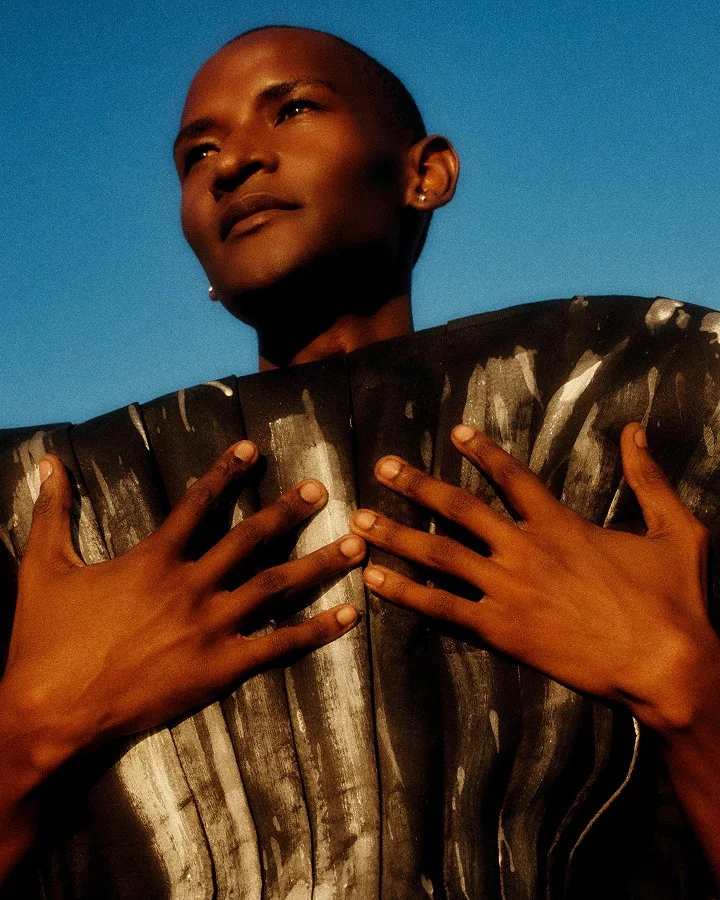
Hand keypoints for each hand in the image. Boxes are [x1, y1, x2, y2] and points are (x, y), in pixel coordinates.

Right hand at [4, 440, 363, 769]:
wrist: (51, 713)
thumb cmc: (45, 641)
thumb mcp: (43, 568)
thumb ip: (51, 512)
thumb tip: (46, 462)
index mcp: (154, 559)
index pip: (198, 503)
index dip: (225, 472)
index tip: (252, 449)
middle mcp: (191, 586)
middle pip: (251, 539)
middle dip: (289, 511)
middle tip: (323, 490)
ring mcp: (211, 628)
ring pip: (277, 586)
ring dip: (320, 563)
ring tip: (358, 544)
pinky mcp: (221, 668)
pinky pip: (279, 645)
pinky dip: (317, 630)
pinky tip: (348, 616)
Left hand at [351, 422, 718, 734]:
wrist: (665, 666)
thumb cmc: (673, 600)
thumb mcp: (675, 530)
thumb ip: (650, 478)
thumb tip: (637, 430)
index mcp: (561, 524)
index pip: (513, 478)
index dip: (484, 452)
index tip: (456, 433)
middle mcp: (525, 551)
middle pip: (460, 510)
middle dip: (417, 485)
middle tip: (383, 467)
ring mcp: (508, 591)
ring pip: (440, 556)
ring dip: (396, 535)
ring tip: (359, 522)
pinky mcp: (501, 632)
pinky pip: (443, 609)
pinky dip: (407, 594)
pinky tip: (376, 581)